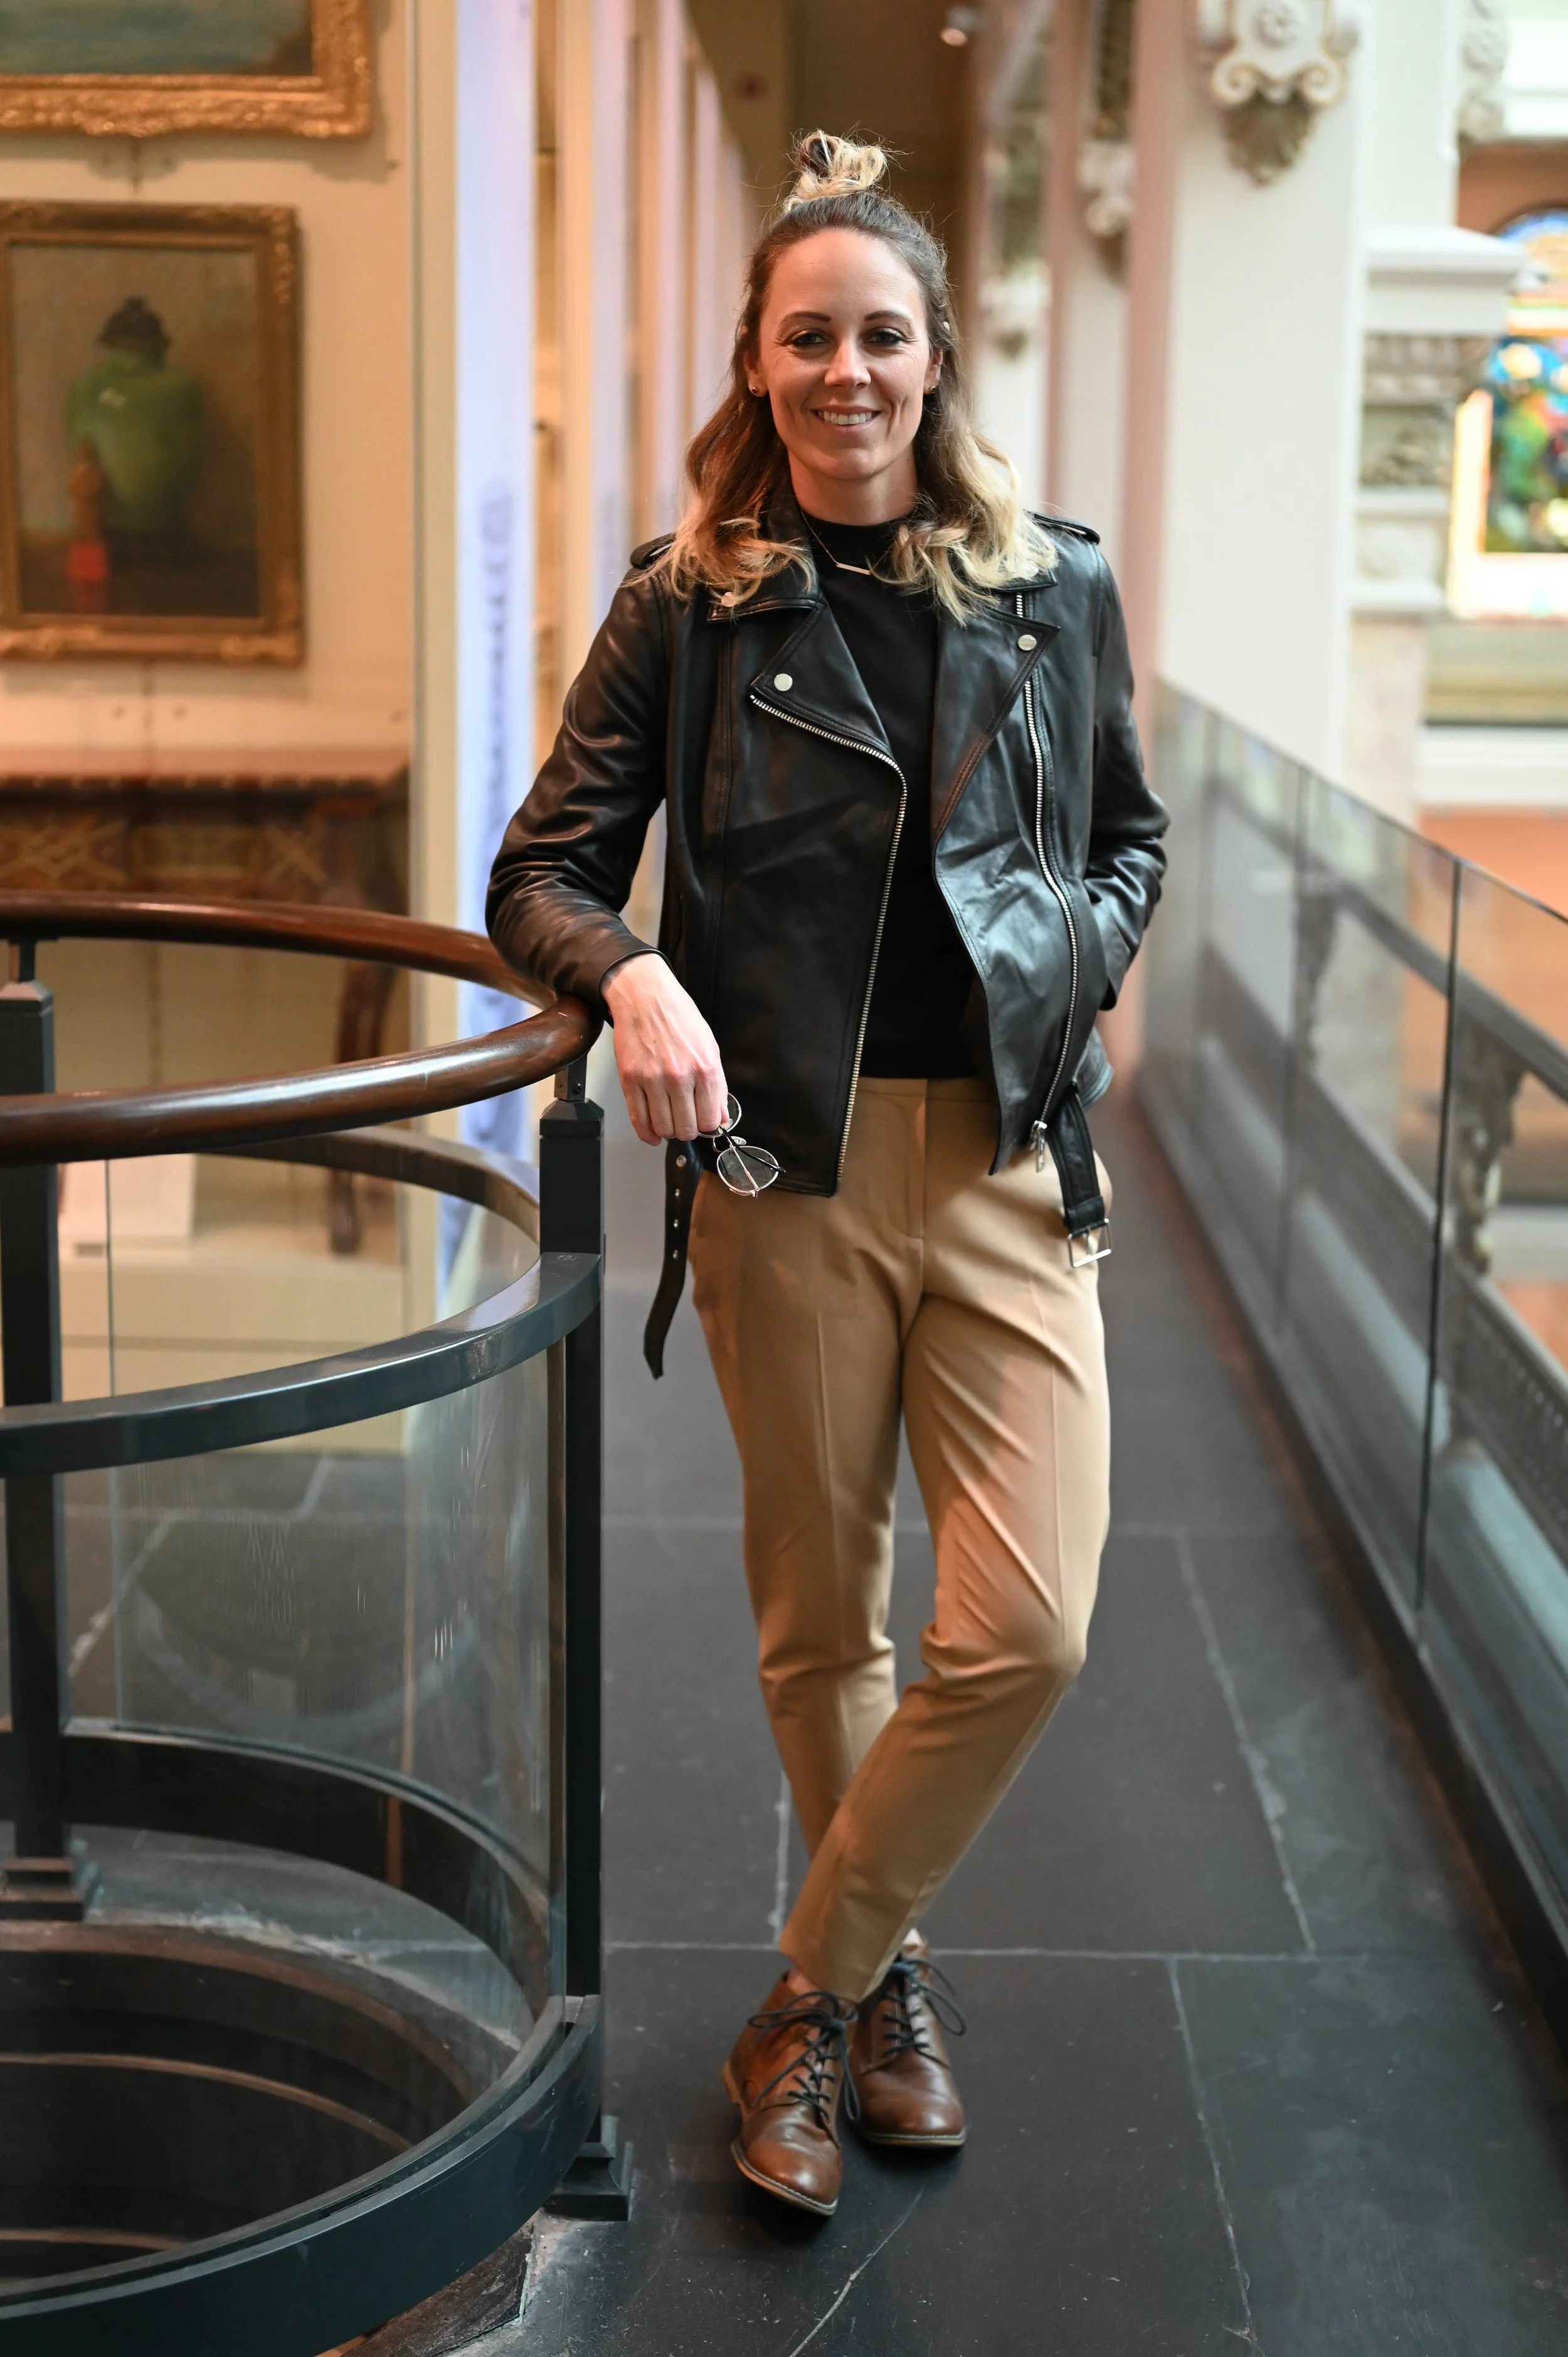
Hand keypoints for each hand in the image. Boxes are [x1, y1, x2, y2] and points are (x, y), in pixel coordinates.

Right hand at [602, 954, 728, 1144]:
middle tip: (685, 1120)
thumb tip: (721, 1116)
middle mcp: (679, 1076)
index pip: (710, 1120)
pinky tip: (652, 1132)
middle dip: (687, 1129)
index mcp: (704, 1068)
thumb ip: (717, 1086)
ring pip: (663, 1128)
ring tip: (669, 1119)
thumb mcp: (709, 1047)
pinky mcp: (630, 1080)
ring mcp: (652, 1079)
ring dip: (667, 1130)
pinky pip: (639, 1119)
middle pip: (686, 1129)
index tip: (702, 1121)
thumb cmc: (679, 1018)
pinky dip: (646, 1132)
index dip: (707, 1125)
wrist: (646, 997)